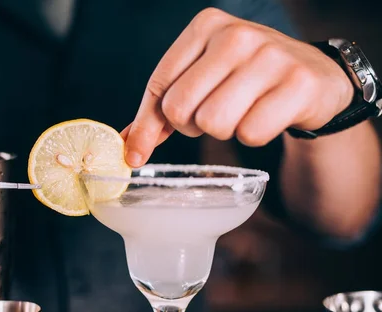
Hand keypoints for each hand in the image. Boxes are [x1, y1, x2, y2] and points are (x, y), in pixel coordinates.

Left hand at [123, 8, 354, 166]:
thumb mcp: (202, 78)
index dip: (148, 125)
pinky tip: (266, 115)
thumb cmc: (246, 78)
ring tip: (241, 112)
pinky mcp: (298, 84)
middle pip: (180, 108)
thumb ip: (162, 109)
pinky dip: (253, 135)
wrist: (314, 76)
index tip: (136, 153)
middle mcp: (236, 35)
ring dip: (223, 130)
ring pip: (213, 122)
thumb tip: (128, 145)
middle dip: (191, 125)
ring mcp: (270, 57)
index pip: (159, 85)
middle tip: (212, 115)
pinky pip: (250, 133)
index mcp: (206, 26)